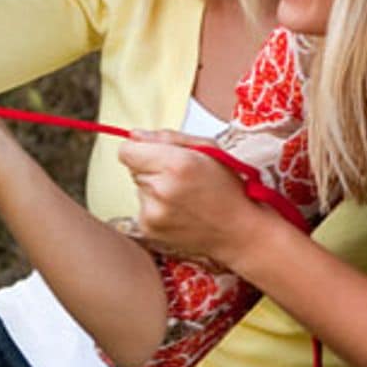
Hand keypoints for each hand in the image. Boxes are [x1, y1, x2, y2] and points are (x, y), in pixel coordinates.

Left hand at [117, 130, 272, 264]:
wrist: (239, 231)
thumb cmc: (229, 188)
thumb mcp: (208, 149)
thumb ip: (168, 138)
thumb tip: (135, 135)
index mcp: (176, 164)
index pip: (127, 150)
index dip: (140, 149)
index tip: (153, 154)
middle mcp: (160, 190)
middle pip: (133, 168)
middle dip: (152, 168)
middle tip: (181, 178)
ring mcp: (153, 213)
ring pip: (138, 188)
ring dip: (155, 189)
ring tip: (184, 197)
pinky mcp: (149, 229)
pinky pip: (142, 208)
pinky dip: (156, 208)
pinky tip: (179, 211)